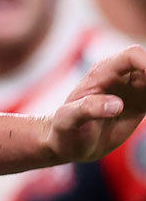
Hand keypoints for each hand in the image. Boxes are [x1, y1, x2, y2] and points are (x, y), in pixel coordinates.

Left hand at [49, 45, 145, 162]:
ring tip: (144, 108)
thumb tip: (117, 105)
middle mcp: (120, 76)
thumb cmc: (63, 129)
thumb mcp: (68, 119)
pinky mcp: (140, 104)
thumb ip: (88, 108)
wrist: (67, 144)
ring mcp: (131, 89)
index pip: (132, 55)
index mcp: (101, 73)